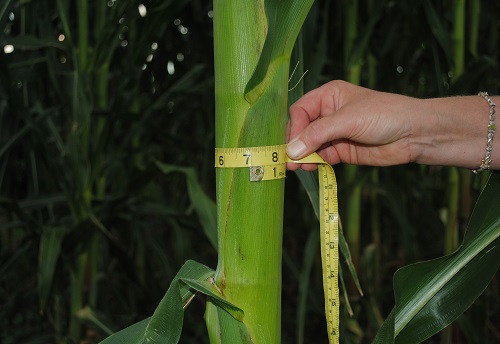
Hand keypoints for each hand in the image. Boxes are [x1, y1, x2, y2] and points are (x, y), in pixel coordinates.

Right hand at [286, 80, 417, 170]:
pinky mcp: (342, 151)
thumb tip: (291, 151)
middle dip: (296, 145)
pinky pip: (322, 158)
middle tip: (290, 161)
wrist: (415, 134)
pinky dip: (315, 164)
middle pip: (302, 130)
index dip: (294, 128)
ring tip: (300, 167)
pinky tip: (312, 168)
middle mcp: (328, 114)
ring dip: (304, 157)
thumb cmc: (384, 115)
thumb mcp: (348, 119)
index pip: (301, 111)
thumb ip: (318, 134)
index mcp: (328, 96)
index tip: (292, 146)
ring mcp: (335, 134)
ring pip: (310, 146)